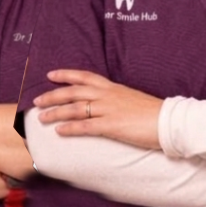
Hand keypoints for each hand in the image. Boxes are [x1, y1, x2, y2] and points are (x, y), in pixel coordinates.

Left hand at [33, 70, 162, 149]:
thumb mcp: (132, 99)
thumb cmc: (154, 113)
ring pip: (75, 108)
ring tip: (41, 119)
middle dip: (53, 95)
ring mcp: (108, 110)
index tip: (51, 75)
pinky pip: (85, 126)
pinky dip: (70, 128)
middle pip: (73, 92)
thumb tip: (108, 105)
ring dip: (55, 113)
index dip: (66, 75)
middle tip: (37, 101)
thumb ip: (117, 100)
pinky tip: (59, 131)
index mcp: (113, 88)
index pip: (85, 76)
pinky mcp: (111, 126)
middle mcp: (108, 95)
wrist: (169, 121)